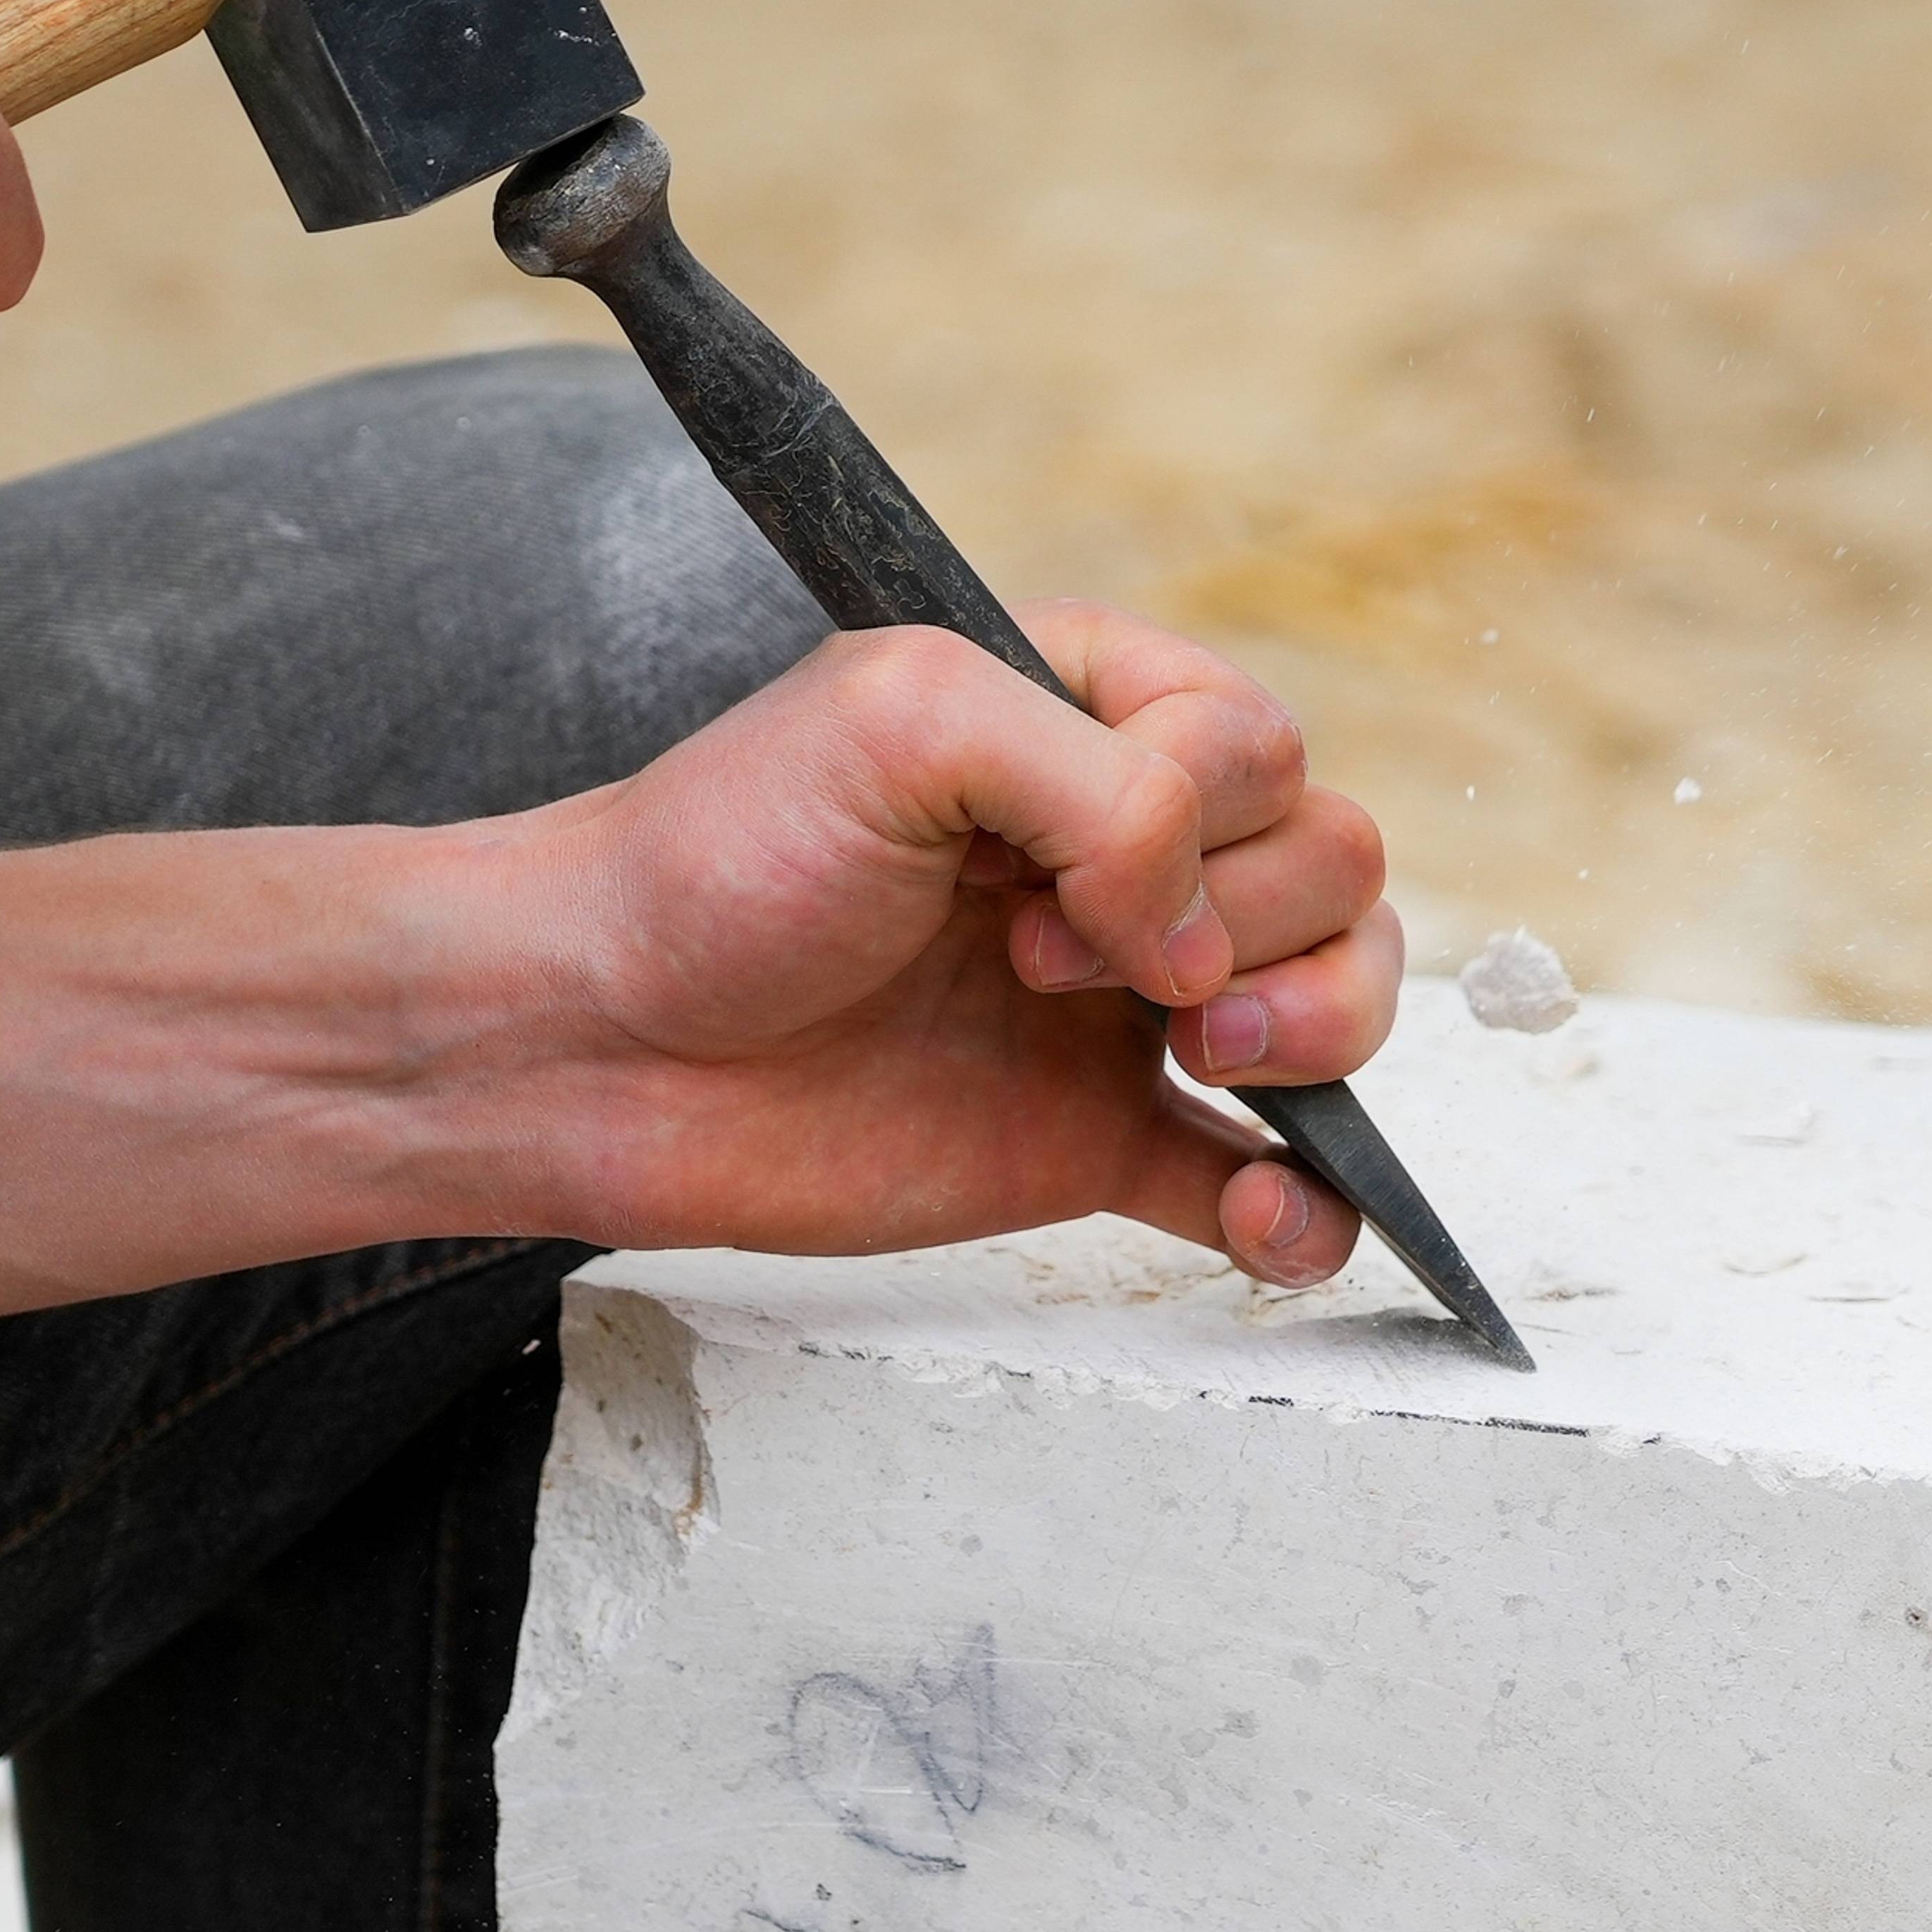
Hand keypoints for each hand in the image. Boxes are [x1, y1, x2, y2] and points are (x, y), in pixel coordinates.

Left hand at [516, 607, 1399, 1284]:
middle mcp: (1122, 855)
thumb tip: (1199, 942)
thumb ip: (1106, 786)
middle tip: (1086, 970)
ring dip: (1326, 1032)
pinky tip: (1271, 1212)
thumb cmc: (718, 858)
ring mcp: (1119, 1004)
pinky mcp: (1093, 1139)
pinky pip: (1266, 1176)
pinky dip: (1308, 1202)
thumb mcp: (905, 718)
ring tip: (1208, 1060)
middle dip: (1266, 917)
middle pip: (1332, 862)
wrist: (594, 1039)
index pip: (1258, 742)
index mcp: (1084, 719)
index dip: (1194, 814)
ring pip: (1337, 1003)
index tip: (1033, 879)